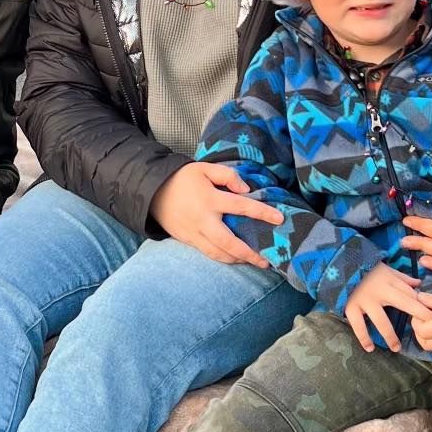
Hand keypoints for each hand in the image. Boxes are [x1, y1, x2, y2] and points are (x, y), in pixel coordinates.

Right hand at [149, 162, 284, 266]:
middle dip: (249, 253)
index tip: (280, 219)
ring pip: (218, 254)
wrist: (151, 191)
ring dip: (237, 260)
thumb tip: (247, 190)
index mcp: (210, 199)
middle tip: (267, 260)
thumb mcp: (204, 168)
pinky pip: (208, 253)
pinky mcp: (188, 240)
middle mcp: (203, 220)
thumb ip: (228, 176)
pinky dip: (223, 258)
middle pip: (229, 243)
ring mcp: (194, 233)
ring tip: (254, 262)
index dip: (262, 213)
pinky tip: (235, 258)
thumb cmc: (182, 178)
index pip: (241, 207)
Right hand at [344, 262, 425, 351]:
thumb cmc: (366, 268)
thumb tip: (419, 285)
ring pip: (381, 321)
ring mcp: (365, 300)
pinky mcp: (351, 307)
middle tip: (428, 332)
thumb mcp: (386, 269)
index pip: (412, 294)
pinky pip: (358, 325)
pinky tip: (370, 348)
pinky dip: (364, 337)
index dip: (425, 306)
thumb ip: (402, 278)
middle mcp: (381, 291)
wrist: (339, 263)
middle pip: (405, 304)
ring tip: (397, 349)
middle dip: (419, 317)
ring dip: (390, 336)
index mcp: (391, 281)